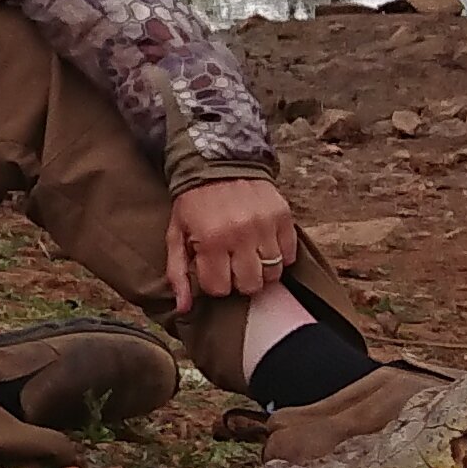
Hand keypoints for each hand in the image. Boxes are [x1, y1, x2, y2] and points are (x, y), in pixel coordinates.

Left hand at [158, 177, 295, 314]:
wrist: (219, 160)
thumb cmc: (194, 202)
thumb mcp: (176, 233)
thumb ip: (178, 272)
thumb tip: (183, 308)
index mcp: (211, 240)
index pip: (220, 288)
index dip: (215, 282)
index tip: (212, 268)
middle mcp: (241, 234)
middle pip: (250, 285)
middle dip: (238, 280)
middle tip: (231, 263)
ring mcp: (265, 226)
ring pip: (273, 274)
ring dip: (260, 270)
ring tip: (248, 255)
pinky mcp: (283, 217)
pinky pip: (289, 255)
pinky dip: (279, 255)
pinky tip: (264, 244)